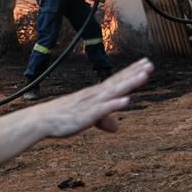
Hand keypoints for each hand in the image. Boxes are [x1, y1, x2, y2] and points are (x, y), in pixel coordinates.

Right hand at [35, 58, 153, 137]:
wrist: (41, 120)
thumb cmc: (64, 117)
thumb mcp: (88, 117)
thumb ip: (104, 119)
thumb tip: (116, 128)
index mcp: (96, 93)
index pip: (117, 80)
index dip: (132, 71)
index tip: (146, 63)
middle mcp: (96, 95)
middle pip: (119, 82)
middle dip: (135, 73)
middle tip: (150, 64)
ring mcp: (92, 104)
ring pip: (114, 92)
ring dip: (129, 83)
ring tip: (144, 76)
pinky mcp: (87, 115)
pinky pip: (102, 109)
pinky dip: (114, 104)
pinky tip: (126, 101)